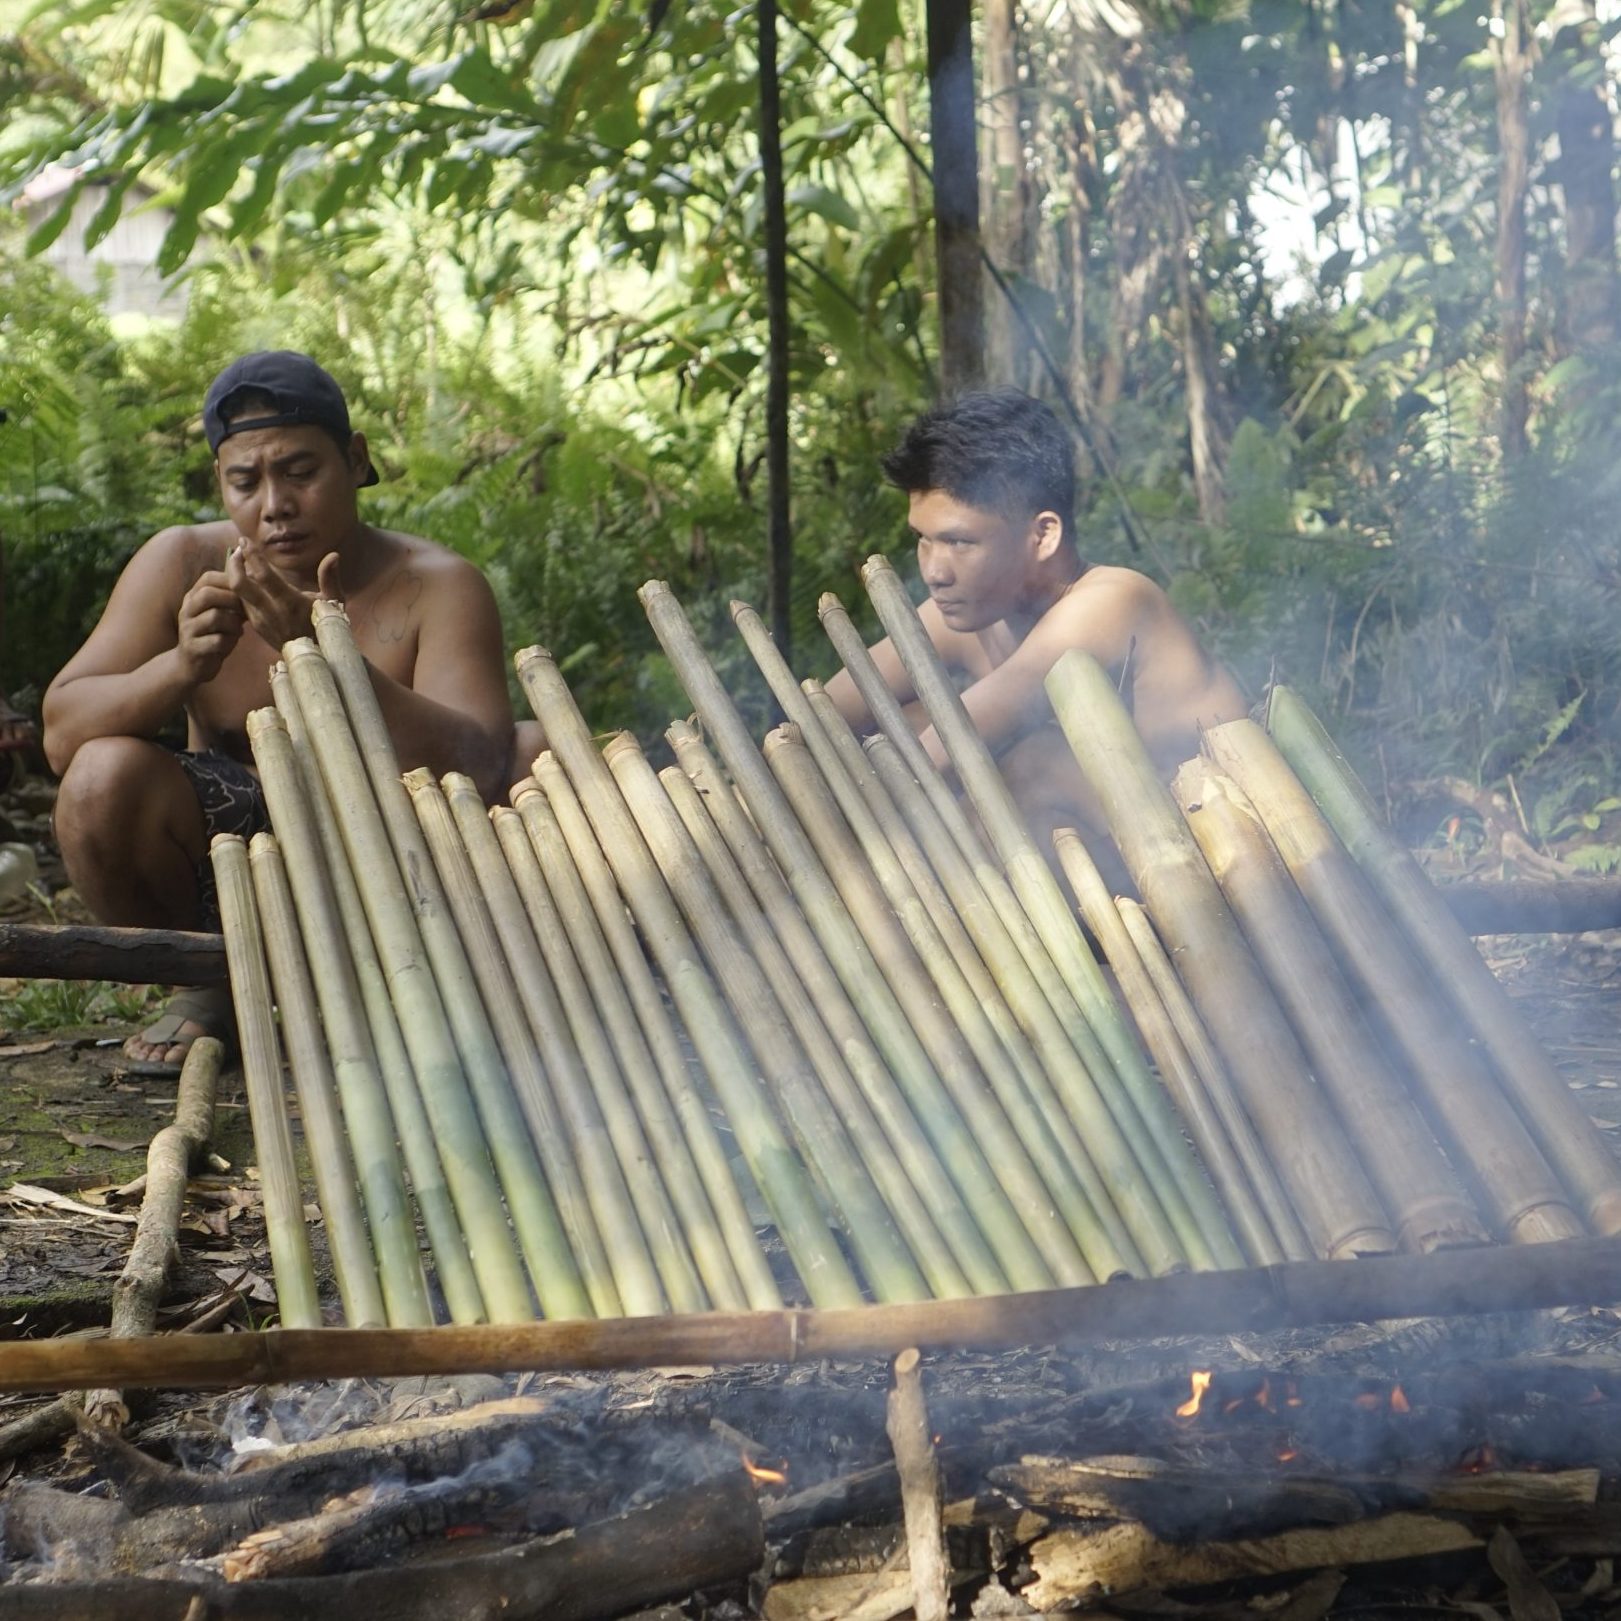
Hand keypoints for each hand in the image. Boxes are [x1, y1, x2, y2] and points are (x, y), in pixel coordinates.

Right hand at [176, 569, 245, 685]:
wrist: (192, 664)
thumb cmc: (214, 634)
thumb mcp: (222, 614)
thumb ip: (233, 599)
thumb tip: (257, 580)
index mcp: (193, 597)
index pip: (208, 578)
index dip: (230, 580)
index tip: (248, 589)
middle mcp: (187, 610)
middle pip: (208, 594)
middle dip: (233, 600)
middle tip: (245, 611)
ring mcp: (187, 629)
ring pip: (215, 617)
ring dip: (234, 623)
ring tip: (239, 628)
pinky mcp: (193, 649)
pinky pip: (217, 640)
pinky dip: (230, 640)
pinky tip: (232, 641)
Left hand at [225, 536, 344, 651]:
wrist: (315, 657)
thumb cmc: (327, 625)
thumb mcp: (334, 603)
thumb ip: (330, 578)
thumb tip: (333, 555)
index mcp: (289, 603)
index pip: (263, 575)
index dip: (251, 555)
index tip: (244, 540)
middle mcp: (270, 612)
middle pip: (239, 584)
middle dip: (233, 564)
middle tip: (237, 551)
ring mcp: (259, 621)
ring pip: (237, 593)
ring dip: (235, 575)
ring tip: (240, 561)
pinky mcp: (255, 626)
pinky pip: (241, 603)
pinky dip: (240, 589)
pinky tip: (246, 579)